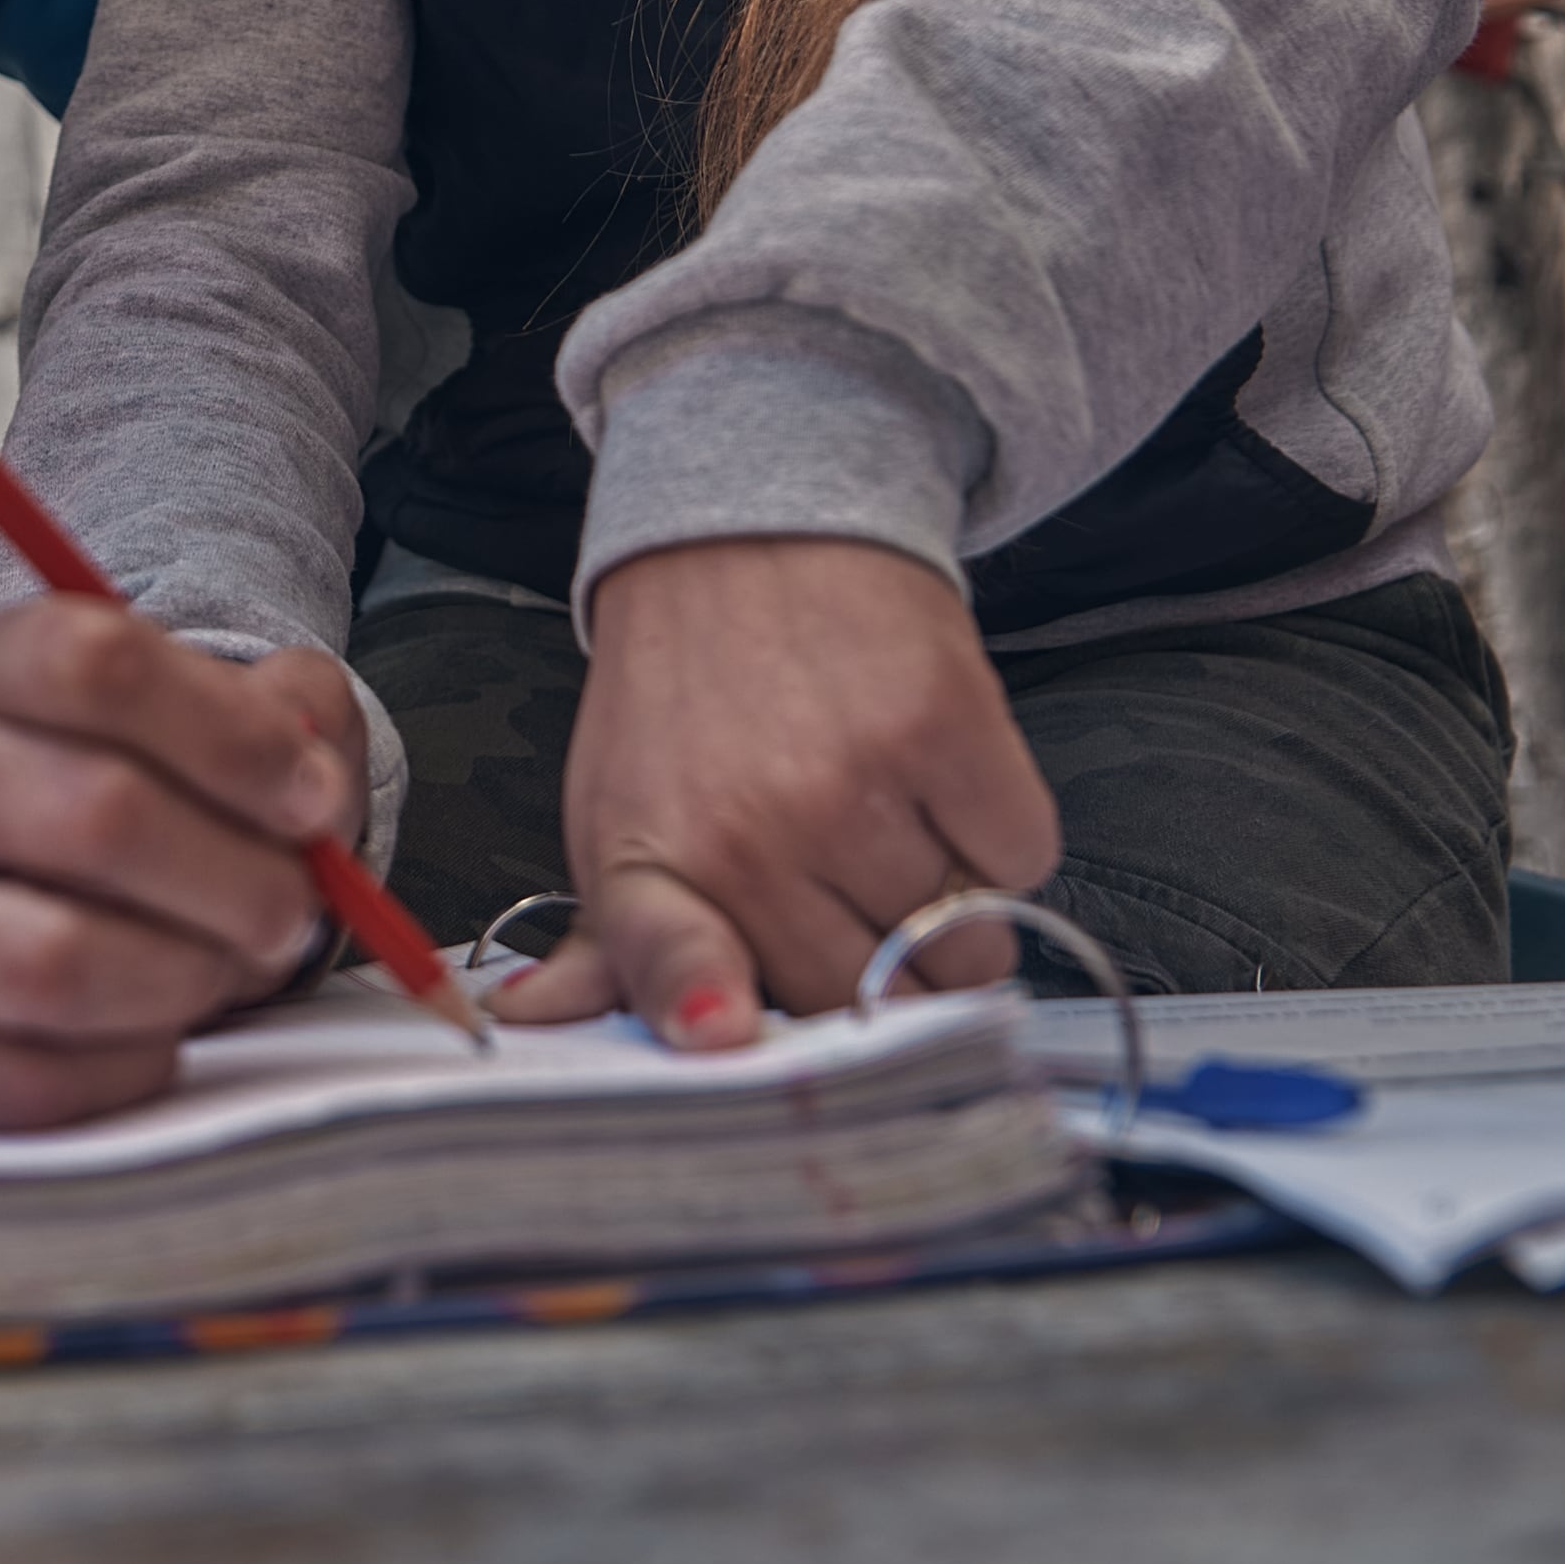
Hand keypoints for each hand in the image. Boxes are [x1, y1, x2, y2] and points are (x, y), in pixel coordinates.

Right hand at [0, 600, 365, 1126]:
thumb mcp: (47, 721)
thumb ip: (215, 712)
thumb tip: (318, 755)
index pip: (89, 660)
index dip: (231, 732)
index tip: (310, 795)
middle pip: (98, 814)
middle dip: (238, 877)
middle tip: (285, 912)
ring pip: (58, 962)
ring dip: (186, 978)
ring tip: (216, 973)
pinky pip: (29, 1083)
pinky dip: (125, 1064)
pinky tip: (139, 1036)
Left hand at [502, 537, 1056, 1051]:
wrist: (749, 533)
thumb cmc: (687, 694)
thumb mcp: (622, 818)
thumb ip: (617, 946)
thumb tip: (544, 1026)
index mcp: (651, 864)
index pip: (677, 967)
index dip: (713, 1013)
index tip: (727, 1030)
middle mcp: (746, 831)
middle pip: (869, 997)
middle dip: (883, 968)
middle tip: (853, 886)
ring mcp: (850, 783)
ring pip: (962, 943)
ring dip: (952, 903)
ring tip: (890, 818)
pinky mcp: (944, 726)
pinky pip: (1020, 861)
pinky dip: (1001, 837)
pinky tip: (937, 780)